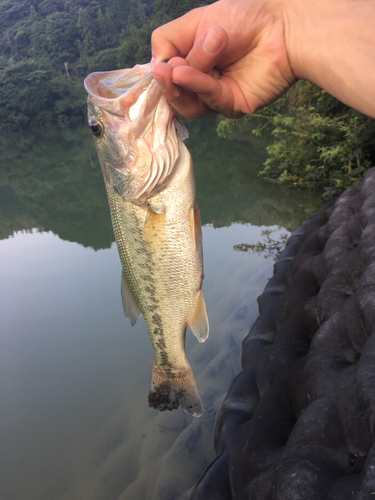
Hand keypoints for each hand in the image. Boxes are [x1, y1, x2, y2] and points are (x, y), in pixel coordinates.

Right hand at [150, 0, 295, 118]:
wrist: (281, 25)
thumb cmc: (243, 18)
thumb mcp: (196, 22)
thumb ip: (168, 40)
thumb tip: (156, 65)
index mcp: (192, 63)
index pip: (167, 79)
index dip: (159, 77)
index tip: (158, 68)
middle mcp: (202, 83)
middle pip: (175, 95)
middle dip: (166, 82)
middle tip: (164, 70)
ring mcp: (217, 97)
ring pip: (189, 104)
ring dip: (182, 82)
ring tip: (178, 66)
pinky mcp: (232, 106)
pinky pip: (209, 99)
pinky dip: (195, 85)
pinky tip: (184, 72)